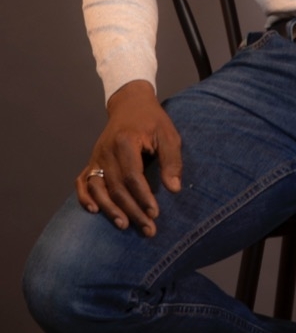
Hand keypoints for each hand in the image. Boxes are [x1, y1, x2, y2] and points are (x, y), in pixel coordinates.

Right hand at [75, 80, 181, 236]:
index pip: (132, 176)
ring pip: (98, 188)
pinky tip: (94, 211)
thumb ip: (172, 160)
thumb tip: (175, 188)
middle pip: (116, 187)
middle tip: (148, 229)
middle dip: (132, 211)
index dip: (143, 197)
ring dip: (110, 210)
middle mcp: (106, 151)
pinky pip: (82, 182)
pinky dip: (85, 198)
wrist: (130, 103)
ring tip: (124, 225)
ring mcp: (96, 157)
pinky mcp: (92, 161)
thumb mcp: (168, 134)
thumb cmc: (152, 120)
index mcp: (125, 142)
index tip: (155, 214)